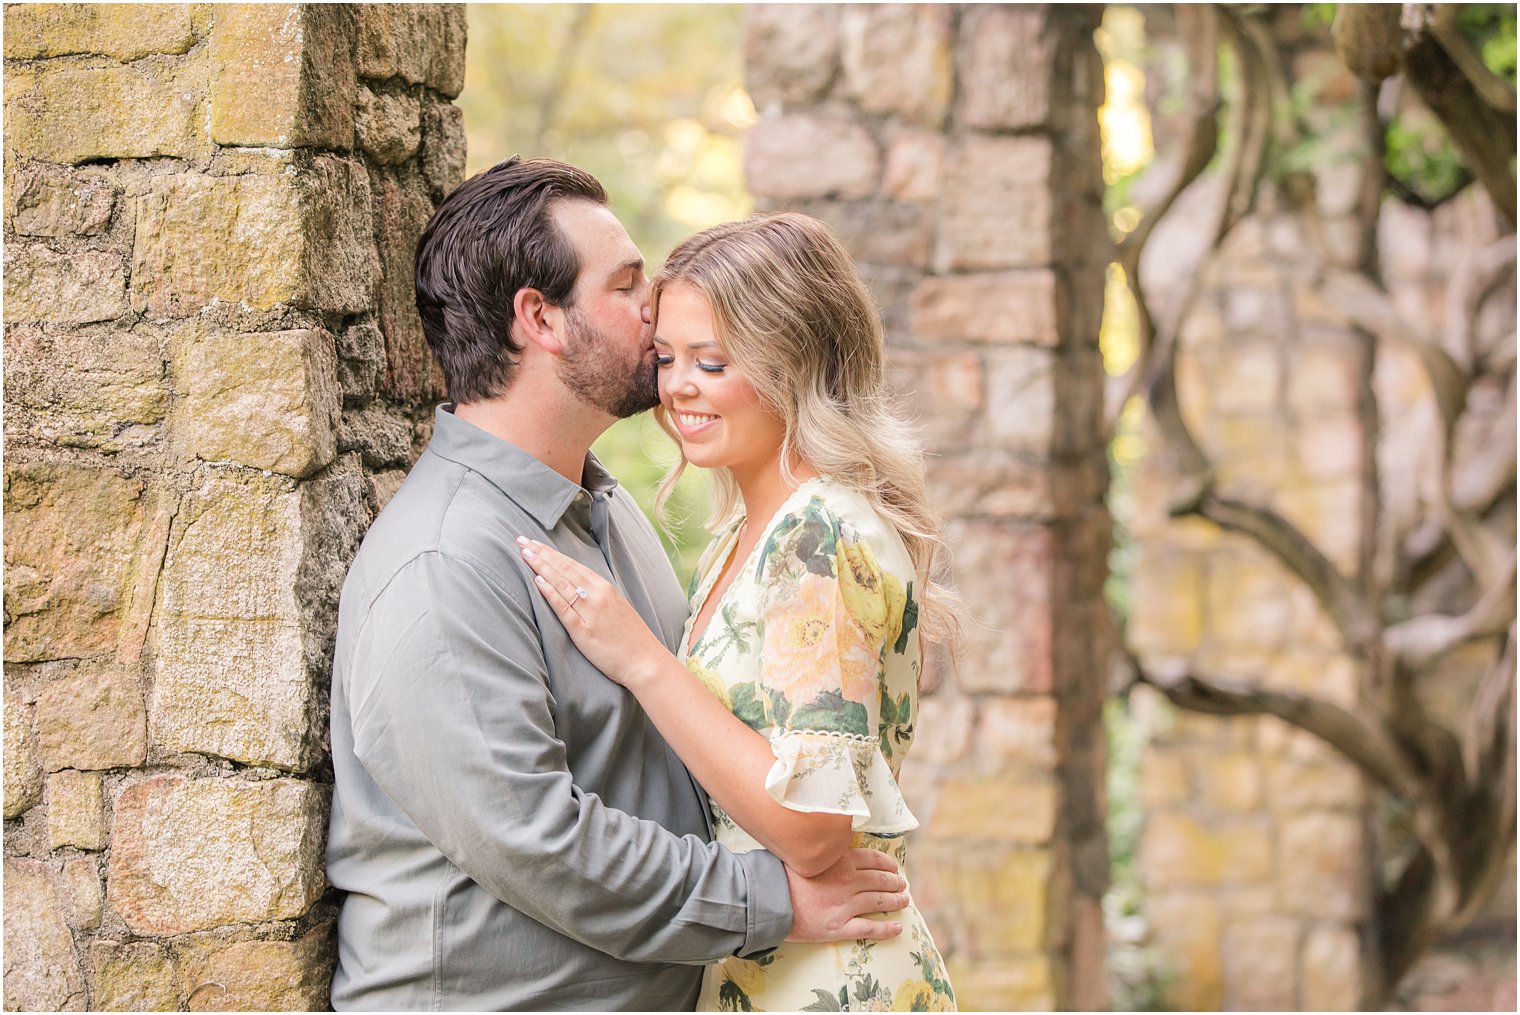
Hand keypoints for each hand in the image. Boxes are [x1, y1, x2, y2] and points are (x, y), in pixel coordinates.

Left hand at [518, 537, 669, 686]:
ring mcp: (591, 612)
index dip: (550, 553)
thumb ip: (596, 596)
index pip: (572, 565)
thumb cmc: (631, 638)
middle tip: (520, 540)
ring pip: (562, 584)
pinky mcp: (585, 632)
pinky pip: (564, 609)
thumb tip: (574, 588)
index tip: (532, 542)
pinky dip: (551, 594)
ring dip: (541, 567)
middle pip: (564, 569)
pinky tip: (538, 582)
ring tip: (524, 554)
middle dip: (540, 554)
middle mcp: (598, 595)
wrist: (646, 661)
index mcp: (605, 588)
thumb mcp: (615, 608)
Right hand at [784, 848, 908, 942]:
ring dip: (895, 902)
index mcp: (840, 861)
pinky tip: (897, 928)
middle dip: (895, 883)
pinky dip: (886, 929)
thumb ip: (824, 850)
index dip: (887, 864)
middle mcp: (847, 881)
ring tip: (903, 901)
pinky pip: (869, 928)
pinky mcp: (839, 927)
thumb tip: (833, 842)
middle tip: (901, 885)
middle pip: (880, 881)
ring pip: (879, 902)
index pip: (873, 859)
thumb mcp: (805, 853)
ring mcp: (845, 905)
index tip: (894, 868)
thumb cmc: (782, 874)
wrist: (768, 900)